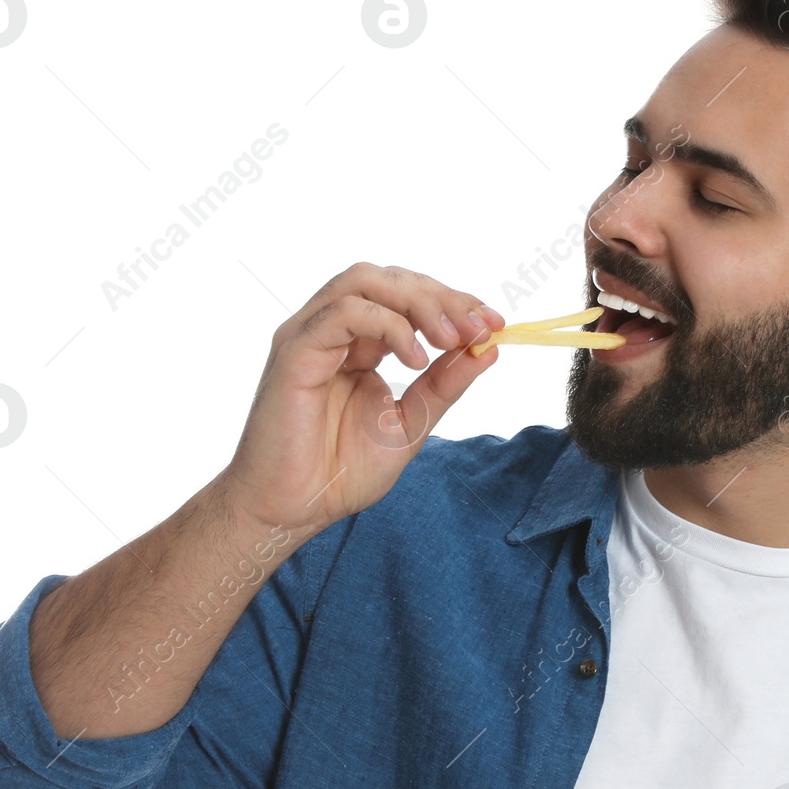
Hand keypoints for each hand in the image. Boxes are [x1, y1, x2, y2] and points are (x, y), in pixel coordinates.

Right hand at [216, 263, 506, 538]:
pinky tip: (416, 359)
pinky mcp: (294, 350)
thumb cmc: (340, 472)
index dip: (453, 302)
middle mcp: (333, 330)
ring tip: (451, 339)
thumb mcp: (411, 424)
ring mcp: (310, 335)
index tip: (494, 323)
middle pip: (390, 279)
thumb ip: (444, 385)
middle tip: (479, 328)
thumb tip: (488, 350)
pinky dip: (387, 325)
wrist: (293, 509)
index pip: (408, 297)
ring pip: (365, 281)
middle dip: (443, 297)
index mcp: (360, 344)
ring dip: (418, 302)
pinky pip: (343, 313)